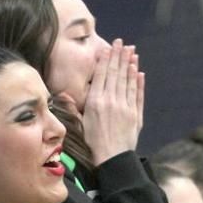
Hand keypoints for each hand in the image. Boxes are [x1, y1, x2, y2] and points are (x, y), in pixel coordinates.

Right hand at [82, 39, 143, 164]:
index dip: (106, 59)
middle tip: (122, 43)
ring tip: (132, 52)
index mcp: (96, 102)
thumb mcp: (78, 125)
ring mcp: (126, 107)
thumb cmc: (91, 144)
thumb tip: (63, 94)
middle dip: (119, 56)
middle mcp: (112, 101)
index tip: (109, 47)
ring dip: (130, 65)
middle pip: (116, 73)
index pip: (102, 75)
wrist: (111, 160)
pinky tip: (139, 73)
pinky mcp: (135, 115)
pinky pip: (137, 94)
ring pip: (128, 81)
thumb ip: (73, 107)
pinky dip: (138, 82)